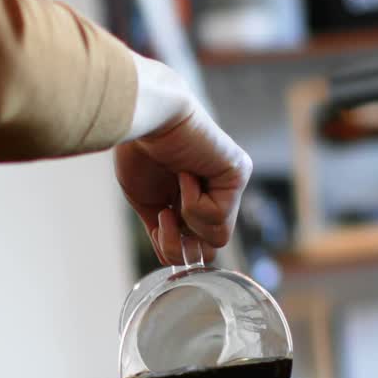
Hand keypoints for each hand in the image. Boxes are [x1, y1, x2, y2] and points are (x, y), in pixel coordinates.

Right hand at [115, 54, 251, 264]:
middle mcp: (216, 191)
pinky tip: (186, 174)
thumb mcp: (148, 202)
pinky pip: (218, 218)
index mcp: (193, 198)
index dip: (172, 245)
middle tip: (166, 213)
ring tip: (174, 192)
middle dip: (180, 243)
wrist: (144, 118)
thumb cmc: (139, 150)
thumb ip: (165, 230)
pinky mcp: (238, 173)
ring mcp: (229, 184)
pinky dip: (193, 203)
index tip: (158, 218)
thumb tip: (175, 259)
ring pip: (217, 240)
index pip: (195, 245)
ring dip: (186, 222)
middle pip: (209, 249)